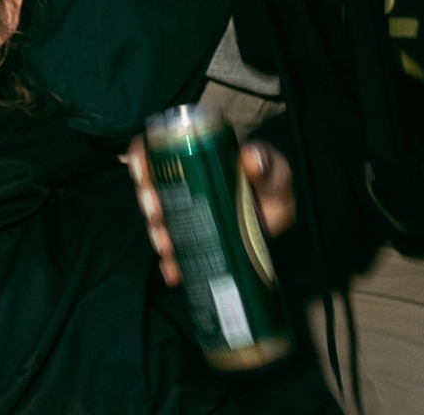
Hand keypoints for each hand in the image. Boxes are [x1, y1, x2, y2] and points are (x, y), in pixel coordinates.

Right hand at [128, 136, 295, 286]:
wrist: (281, 223)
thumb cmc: (272, 187)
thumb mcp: (274, 172)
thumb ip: (266, 162)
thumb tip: (251, 159)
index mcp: (195, 158)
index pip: (156, 152)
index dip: (141, 160)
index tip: (143, 173)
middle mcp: (182, 185)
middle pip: (150, 187)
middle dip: (147, 201)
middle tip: (157, 213)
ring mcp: (184, 215)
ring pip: (157, 220)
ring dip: (157, 233)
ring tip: (167, 246)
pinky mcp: (191, 241)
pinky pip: (173, 252)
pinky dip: (170, 263)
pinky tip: (173, 271)